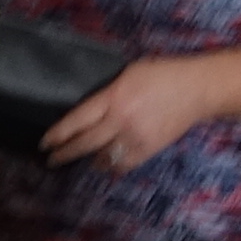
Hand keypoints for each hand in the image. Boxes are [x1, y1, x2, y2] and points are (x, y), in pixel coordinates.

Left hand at [31, 51, 209, 174]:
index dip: (58, 134)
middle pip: (84, 143)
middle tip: (52, 160)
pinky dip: (112, 166)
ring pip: (103, 158)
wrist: (196, 90)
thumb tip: (88, 110)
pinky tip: (106, 164)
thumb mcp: (127, 74)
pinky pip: (123, 165)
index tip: (44, 143)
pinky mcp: (149, 150)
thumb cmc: (161, 74)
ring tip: (83, 160)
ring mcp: (135, 138)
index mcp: (113, 98)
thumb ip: (106, 93)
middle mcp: (121, 121)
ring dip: (90, 161)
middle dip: (65, 153)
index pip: (77, 121)